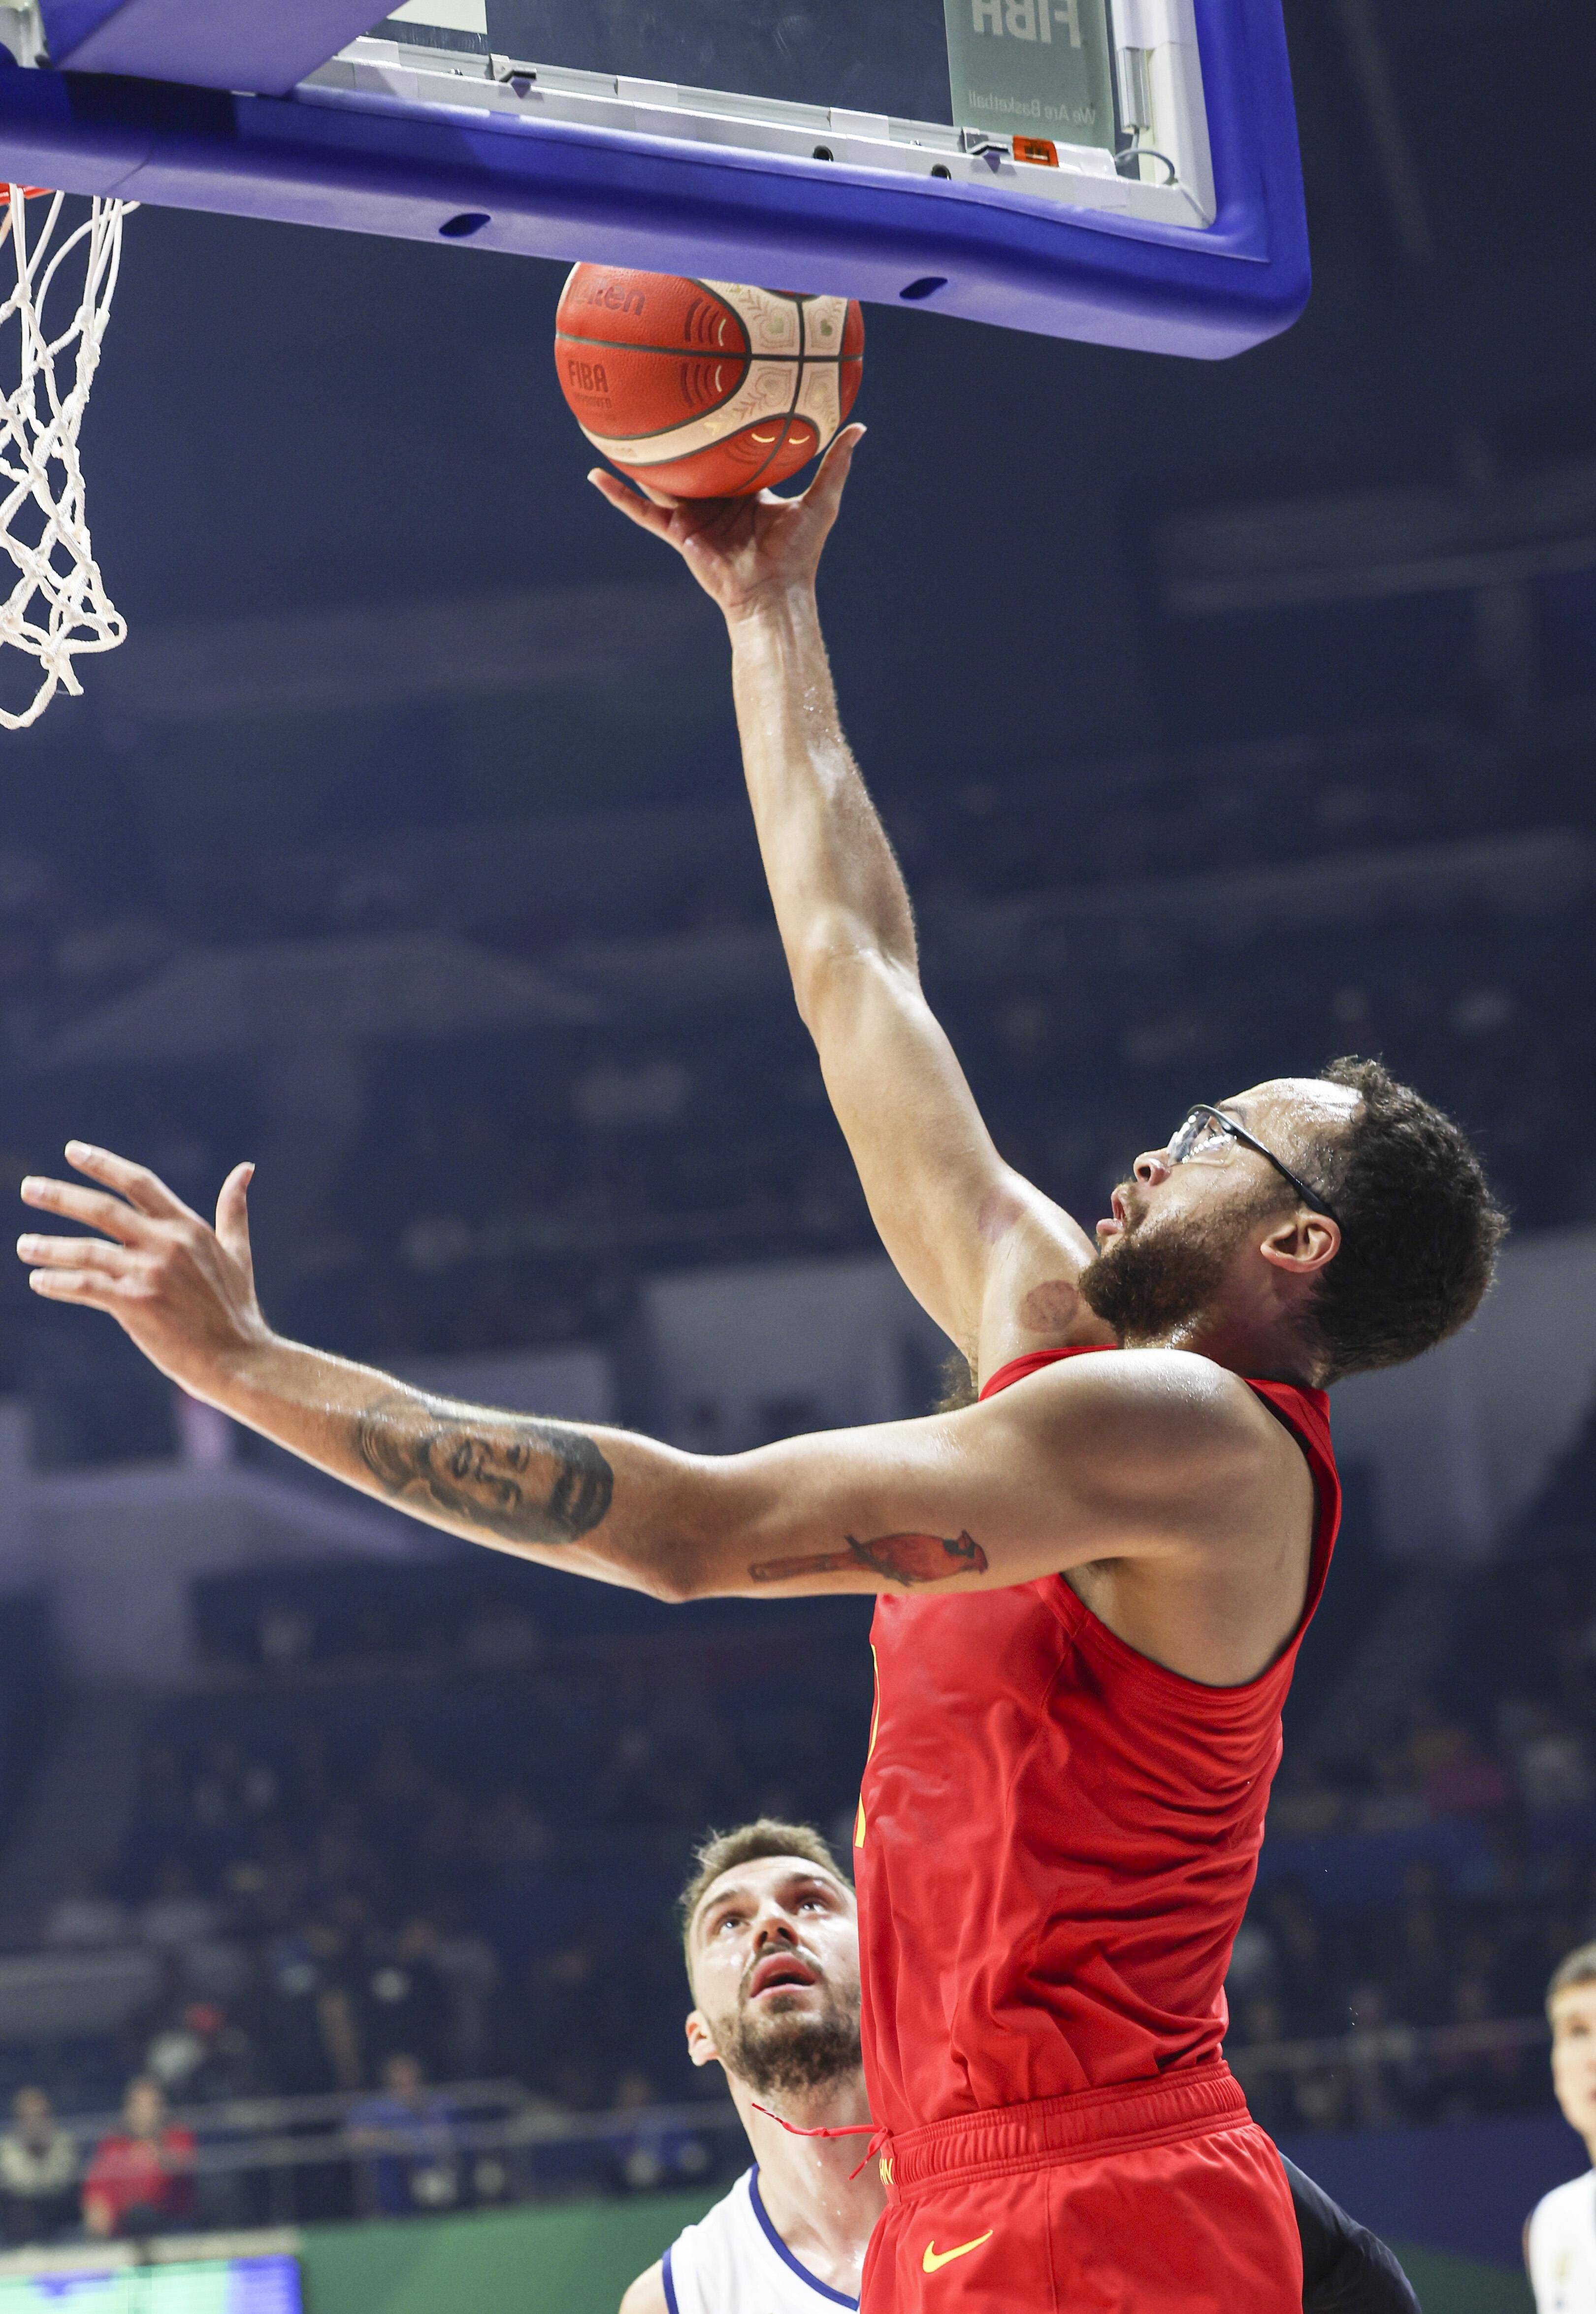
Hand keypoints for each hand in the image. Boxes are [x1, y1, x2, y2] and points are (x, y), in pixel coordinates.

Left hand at [18, 1143, 270, 1401]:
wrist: (238, 1359)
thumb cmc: (236, 1310)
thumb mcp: (238, 1252)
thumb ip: (234, 1210)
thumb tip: (245, 1169)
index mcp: (188, 1227)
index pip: (139, 1183)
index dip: (103, 1164)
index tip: (72, 1151)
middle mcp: (167, 1244)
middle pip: (103, 1210)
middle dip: (61, 1196)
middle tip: (28, 1187)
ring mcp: (151, 1273)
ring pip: (87, 1250)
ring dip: (50, 1247)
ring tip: (24, 1245)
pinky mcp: (137, 1304)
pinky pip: (86, 1286)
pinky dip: (59, 1282)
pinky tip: (39, 1280)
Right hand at [587, 423, 863, 622]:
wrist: (774, 591)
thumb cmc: (800, 552)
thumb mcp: (820, 499)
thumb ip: (835, 463)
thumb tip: (859, 426)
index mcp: (746, 490)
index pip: (731, 452)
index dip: (722, 428)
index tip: (711, 396)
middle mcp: (717, 500)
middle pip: (691, 462)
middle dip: (674, 438)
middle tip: (656, 400)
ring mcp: (694, 516)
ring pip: (660, 480)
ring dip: (636, 459)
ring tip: (611, 430)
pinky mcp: (678, 533)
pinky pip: (642, 511)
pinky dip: (619, 496)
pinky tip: (596, 475)